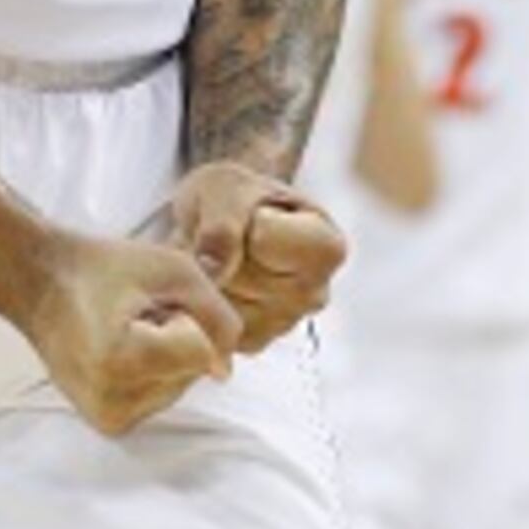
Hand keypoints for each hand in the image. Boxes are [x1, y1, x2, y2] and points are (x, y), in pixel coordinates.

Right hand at [12, 229, 238, 437]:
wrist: (40, 284)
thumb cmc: (102, 268)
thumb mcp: (173, 269)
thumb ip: (217, 316)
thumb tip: (225, 371)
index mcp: (121, 359)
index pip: (203, 353)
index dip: (186, 317)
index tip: (145, 303)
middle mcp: (113, 400)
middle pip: (193, 372)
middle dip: (179, 339)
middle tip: (133, 315)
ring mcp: (108, 417)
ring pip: (179, 386)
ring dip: (167, 356)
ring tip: (125, 331)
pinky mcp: (108, 423)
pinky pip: (159, 398)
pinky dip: (153, 373)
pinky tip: (121, 351)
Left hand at [158, 163, 345, 348]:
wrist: (221, 219)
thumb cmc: (236, 196)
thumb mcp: (225, 187)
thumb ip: (223, 222)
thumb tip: (216, 272)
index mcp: (326, 247)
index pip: (263, 239)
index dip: (242, 221)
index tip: (249, 213)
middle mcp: (315, 294)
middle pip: (242, 277)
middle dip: (220, 253)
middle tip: (224, 235)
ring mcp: (285, 323)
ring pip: (223, 304)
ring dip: (207, 276)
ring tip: (218, 256)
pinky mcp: (253, 341)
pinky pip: (212, 324)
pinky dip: (203, 299)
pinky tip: (215, 279)